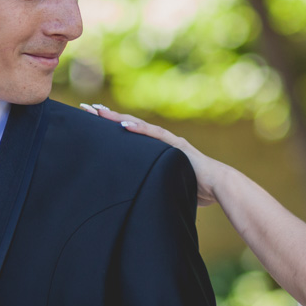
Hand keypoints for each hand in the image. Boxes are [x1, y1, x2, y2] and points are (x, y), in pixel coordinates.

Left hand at [80, 104, 224, 206]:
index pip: (130, 135)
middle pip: (130, 125)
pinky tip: (123, 125)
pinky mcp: (176, 146)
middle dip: (108, 117)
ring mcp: (169, 142)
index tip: (93, 121)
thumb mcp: (168, 184)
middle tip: (86, 109)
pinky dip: (139, 130)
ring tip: (98, 112)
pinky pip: (154, 136)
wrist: (218, 186)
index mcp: (157, 150)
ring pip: (138, 126)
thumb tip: (142, 196)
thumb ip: (156, 184)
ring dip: (118, 119)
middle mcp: (162, 141)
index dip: (112, 127)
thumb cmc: (197, 188)